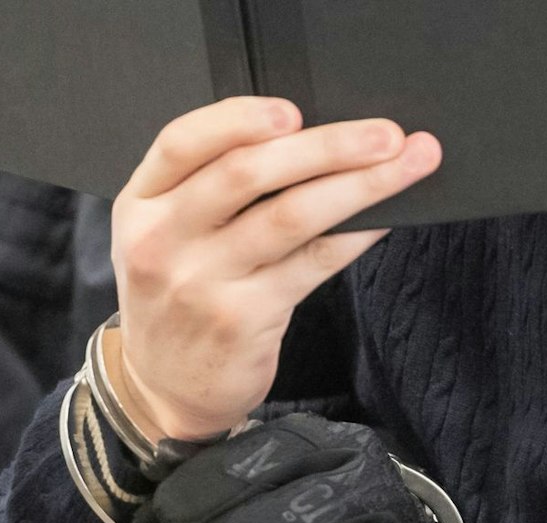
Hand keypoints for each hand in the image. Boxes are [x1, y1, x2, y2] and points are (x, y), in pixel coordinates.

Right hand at [109, 97, 441, 440]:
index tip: (294, 110)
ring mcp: (201, 283)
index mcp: (140, 205)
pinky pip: (312, 263)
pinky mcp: (243, 319)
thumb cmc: (179, 297)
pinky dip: (355, 234)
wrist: (164, 389)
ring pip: (290, 216)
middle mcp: (163, 241)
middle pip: (246, 173)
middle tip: (385, 133)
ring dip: (359, 185)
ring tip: (407, 165)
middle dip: (326, 145)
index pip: (181, 142)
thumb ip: (207, 189)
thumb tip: (311, 138)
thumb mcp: (165, 237)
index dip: (239, 118)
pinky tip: (384, 216)